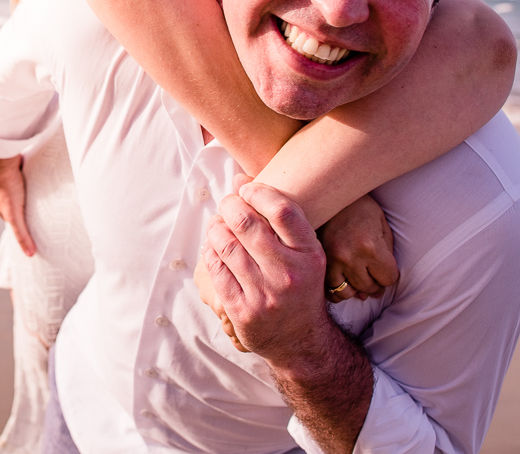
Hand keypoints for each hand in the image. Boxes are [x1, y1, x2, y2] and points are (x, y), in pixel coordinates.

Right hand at [0, 153, 35, 256]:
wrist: (3, 160)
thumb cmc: (7, 188)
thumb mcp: (15, 215)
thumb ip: (21, 234)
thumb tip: (30, 254)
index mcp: (0, 208)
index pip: (14, 222)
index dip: (25, 226)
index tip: (37, 231)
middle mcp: (3, 195)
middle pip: (18, 206)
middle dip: (29, 210)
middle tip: (44, 215)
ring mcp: (9, 182)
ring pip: (22, 192)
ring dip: (31, 194)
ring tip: (46, 198)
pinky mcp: (16, 170)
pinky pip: (26, 178)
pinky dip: (33, 181)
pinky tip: (43, 181)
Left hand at [201, 181, 330, 365]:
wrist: (301, 341)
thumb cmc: (300, 285)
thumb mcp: (304, 253)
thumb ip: (279, 217)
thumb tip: (240, 178)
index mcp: (309, 255)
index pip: (282, 211)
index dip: (258, 191)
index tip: (246, 188)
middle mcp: (288, 274)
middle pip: (247, 223)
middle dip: (230, 205)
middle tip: (227, 204)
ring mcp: (264, 295)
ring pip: (226, 245)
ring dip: (216, 227)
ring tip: (218, 224)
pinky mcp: (242, 311)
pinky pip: (216, 270)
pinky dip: (210, 251)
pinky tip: (213, 246)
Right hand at [317, 194, 397, 301]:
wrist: (331, 195)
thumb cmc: (361, 208)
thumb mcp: (382, 225)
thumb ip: (387, 254)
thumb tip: (382, 285)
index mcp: (370, 247)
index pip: (388, 279)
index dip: (390, 274)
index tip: (386, 267)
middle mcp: (350, 257)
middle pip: (369, 287)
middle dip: (375, 282)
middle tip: (373, 271)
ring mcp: (332, 260)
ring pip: (348, 292)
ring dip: (356, 288)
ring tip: (359, 277)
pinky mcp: (320, 261)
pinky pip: (329, 290)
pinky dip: (338, 289)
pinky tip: (344, 280)